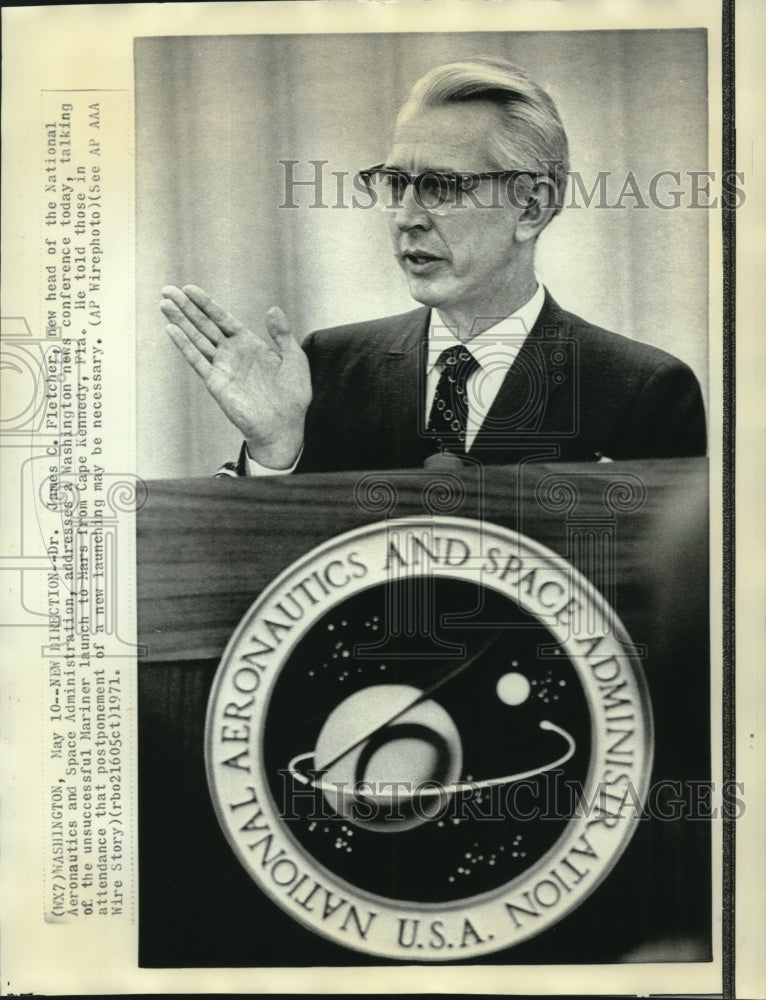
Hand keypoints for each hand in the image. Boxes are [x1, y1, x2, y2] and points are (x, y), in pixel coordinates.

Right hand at [160, 284, 310, 468]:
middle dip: (186, 307)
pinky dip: (184, 345)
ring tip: (164, 304)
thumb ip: (282, 334)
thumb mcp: (294, 358)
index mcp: (249, 344)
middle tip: (167, 290)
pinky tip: (171, 329)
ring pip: (197, 338)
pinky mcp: (216, 382)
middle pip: (204, 325)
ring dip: (180, 321)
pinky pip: (197, 360)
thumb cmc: (293, 395)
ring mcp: (222, 367)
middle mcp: (232, 353)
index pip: (223, 319)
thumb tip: (272, 309)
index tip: (190, 289)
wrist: (285, 425)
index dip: (206, 304)